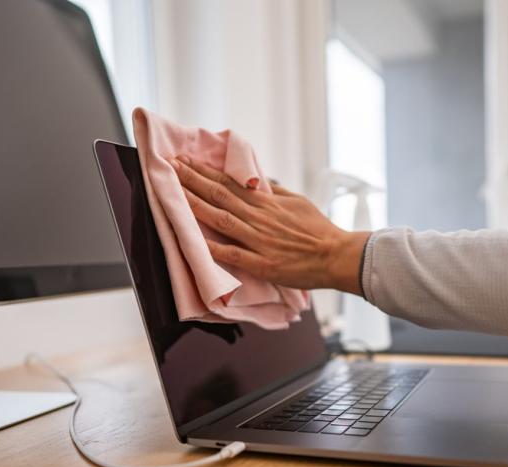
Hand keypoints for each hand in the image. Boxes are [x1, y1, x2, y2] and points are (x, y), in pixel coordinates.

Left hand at [171, 155, 369, 293]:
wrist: (336, 255)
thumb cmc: (319, 230)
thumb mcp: (297, 202)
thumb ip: (274, 194)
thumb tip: (260, 183)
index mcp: (266, 203)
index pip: (228, 183)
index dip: (204, 171)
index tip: (184, 161)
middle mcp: (259, 218)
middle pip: (219, 195)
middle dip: (192, 180)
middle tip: (170, 167)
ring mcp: (259, 241)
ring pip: (221, 219)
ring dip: (196, 205)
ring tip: (175, 193)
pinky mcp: (263, 264)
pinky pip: (233, 255)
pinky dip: (213, 247)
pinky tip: (194, 240)